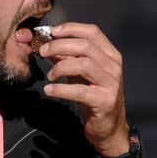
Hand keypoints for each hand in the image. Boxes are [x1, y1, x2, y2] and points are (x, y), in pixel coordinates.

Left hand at [37, 22, 131, 157]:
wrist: (109, 128)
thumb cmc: (94, 98)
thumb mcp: (81, 75)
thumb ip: (67, 58)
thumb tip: (47, 45)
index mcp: (110, 55)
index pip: (92, 32)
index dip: (71, 29)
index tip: (52, 32)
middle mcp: (114, 66)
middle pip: (85, 46)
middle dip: (59, 45)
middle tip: (42, 52)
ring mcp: (111, 84)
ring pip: (83, 64)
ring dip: (60, 67)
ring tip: (50, 75)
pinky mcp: (104, 101)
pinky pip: (79, 91)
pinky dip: (60, 89)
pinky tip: (50, 91)